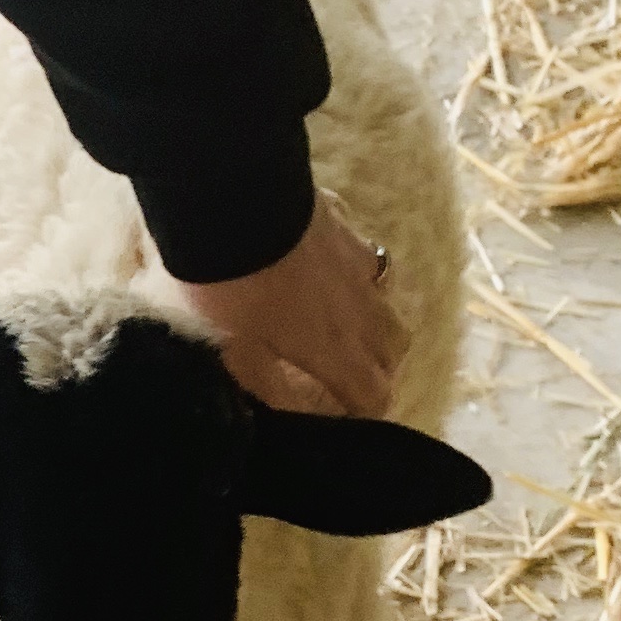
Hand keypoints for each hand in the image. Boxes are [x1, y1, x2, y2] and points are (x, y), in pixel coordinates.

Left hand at [172, 201, 396, 419]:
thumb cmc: (227, 287)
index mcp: (334, 348)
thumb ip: (266, 386)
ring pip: (384, 301)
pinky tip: (327, 265)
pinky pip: (360, 255)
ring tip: (346, 324)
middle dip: (378, 368)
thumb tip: (291, 415)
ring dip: (373, 320)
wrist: (233, 200)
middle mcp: (359, 309)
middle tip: (350, 375)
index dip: (367, 413)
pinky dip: (351, 271)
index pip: (373, 395)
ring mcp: (356, 262)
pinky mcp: (343, 224)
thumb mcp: (234, 350)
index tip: (350, 419)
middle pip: (392, 349)